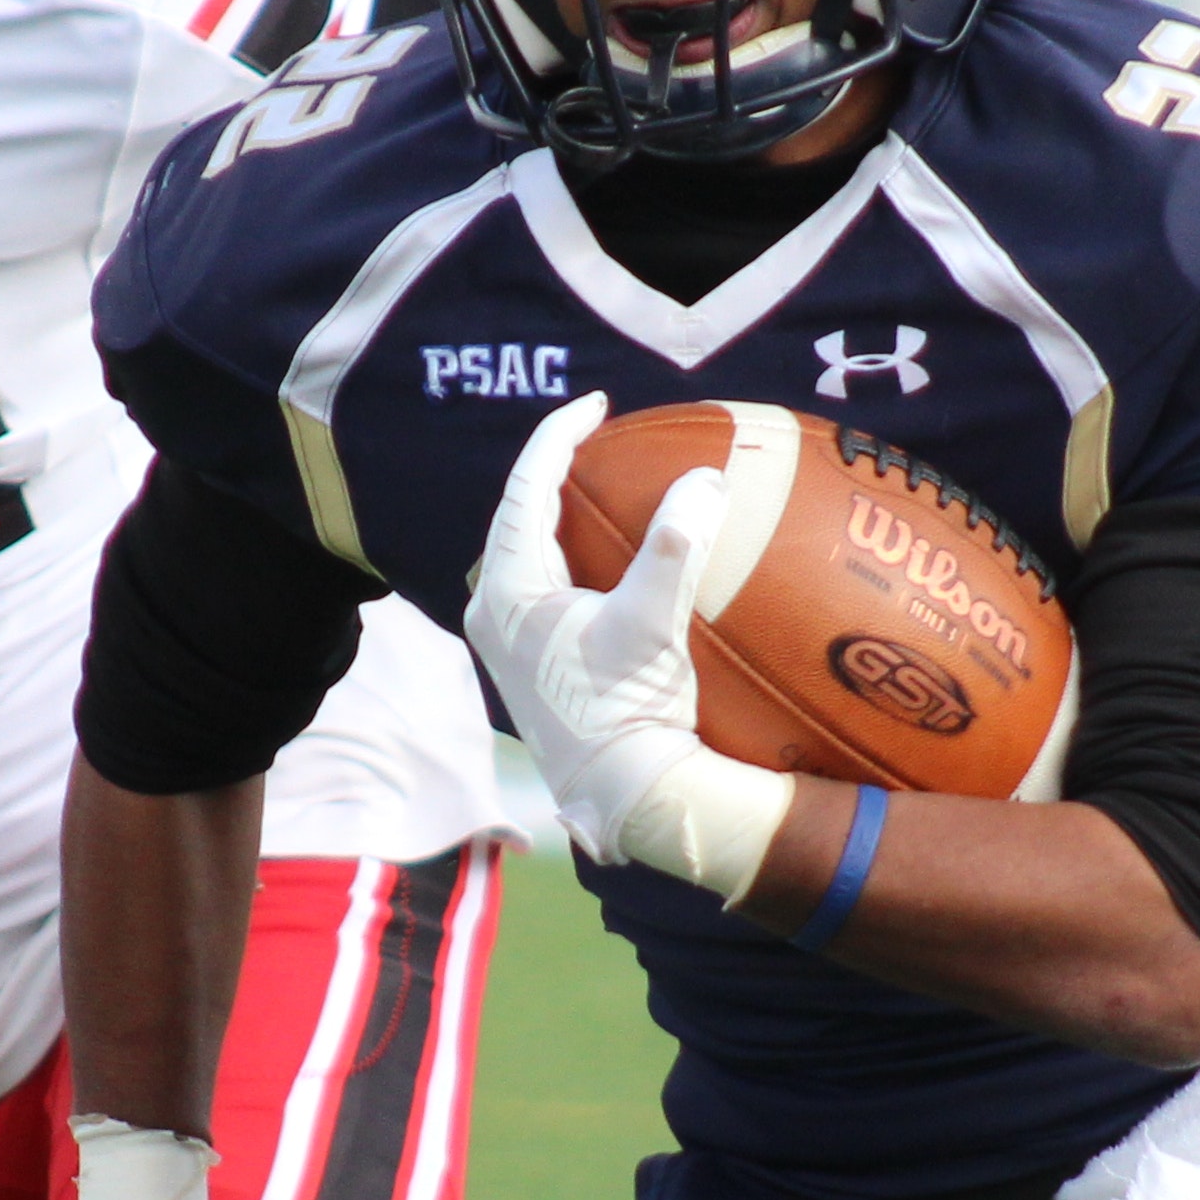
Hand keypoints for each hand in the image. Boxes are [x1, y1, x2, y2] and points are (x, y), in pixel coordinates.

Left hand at [460, 394, 789, 902]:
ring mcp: (509, 639)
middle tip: (598, 435)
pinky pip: (544, 582)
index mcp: (508, 593)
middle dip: (555, 470)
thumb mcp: (652, 623)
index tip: (596, 405)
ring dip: (562, 513)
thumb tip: (703, 481)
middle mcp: (495, 612)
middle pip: (519, 516)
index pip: (524, 490)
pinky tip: (606, 552)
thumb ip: (675, 547)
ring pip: (529, 550)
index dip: (558, 437)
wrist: (624, 793)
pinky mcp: (531, 659)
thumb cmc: (630, 711)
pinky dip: (572, 552)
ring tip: (601, 482)